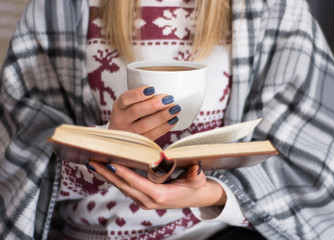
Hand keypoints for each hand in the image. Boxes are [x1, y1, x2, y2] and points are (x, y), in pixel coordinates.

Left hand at [88, 161, 226, 209]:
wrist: (196, 197)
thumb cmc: (196, 186)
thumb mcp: (198, 180)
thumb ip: (195, 175)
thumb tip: (195, 167)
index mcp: (161, 196)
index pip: (138, 183)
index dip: (125, 174)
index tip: (112, 164)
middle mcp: (149, 201)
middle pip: (124, 186)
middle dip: (108, 174)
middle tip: (93, 161)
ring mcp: (144, 201)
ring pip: (122, 188)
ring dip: (108, 176)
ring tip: (95, 164)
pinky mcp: (142, 198)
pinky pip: (126, 188)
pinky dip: (115, 179)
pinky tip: (106, 169)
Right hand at [108, 86, 180, 139]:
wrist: (119, 139)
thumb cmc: (128, 116)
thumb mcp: (127, 106)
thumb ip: (140, 99)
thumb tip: (165, 91)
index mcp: (119, 106)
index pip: (126, 98)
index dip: (138, 94)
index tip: (152, 89)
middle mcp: (121, 119)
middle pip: (136, 111)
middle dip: (154, 104)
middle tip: (168, 99)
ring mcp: (129, 132)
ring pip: (145, 124)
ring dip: (162, 116)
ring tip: (175, 109)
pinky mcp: (138, 142)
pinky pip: (152, 135)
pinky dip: (164, 127)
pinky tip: (173, 120)